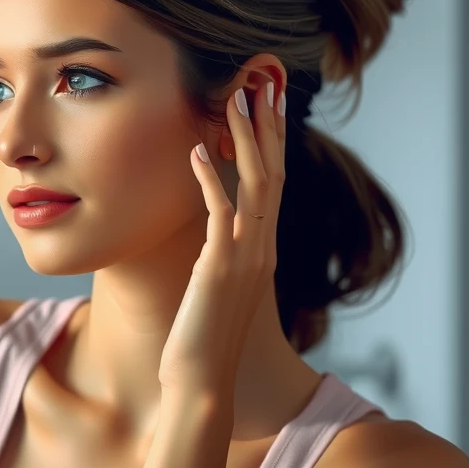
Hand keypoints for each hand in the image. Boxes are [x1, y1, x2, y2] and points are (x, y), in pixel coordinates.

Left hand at [158, 82, 286, 392]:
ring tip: (234, 100)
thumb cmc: (202, 339)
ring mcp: (244, 258)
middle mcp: (261, 249)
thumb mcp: (216, 288)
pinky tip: (196, 152)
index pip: (272, 184)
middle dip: (267, 128)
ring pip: (253, 186)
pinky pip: (220, 215)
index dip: (272, 143)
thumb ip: (221, 257)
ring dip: (244, 140)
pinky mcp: (220, 269)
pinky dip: (209, 181)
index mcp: (261, 251)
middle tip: (261, 83)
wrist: (201, 383)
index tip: (268, 105)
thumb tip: (214, 236)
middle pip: (272, 175)